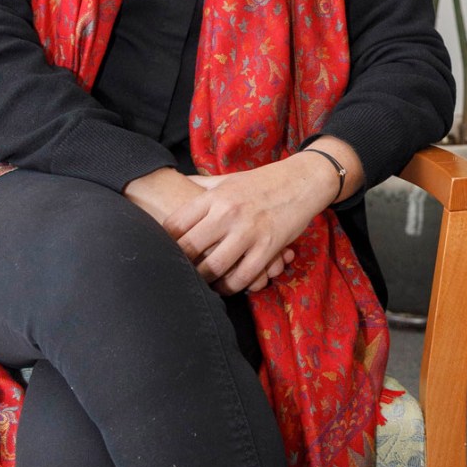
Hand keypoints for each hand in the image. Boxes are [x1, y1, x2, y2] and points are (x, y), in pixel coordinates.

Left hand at [123, 159, 311, 292]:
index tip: (164, 252)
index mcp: (214, 197)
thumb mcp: (227, 179)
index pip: (175, 224)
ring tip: (201, 283)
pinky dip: (230, 287)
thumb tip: (173, 182)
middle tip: (179, 272)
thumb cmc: (261, 181)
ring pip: (214, 267)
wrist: (302, 180)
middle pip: (189, 248)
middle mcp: (227, 213)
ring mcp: (248, 231)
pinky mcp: (268, 247)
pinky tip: (225, 287)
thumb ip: (200, 185)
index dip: (164, 242)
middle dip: (181, 265)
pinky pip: (243, 276)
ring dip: (204, 280)